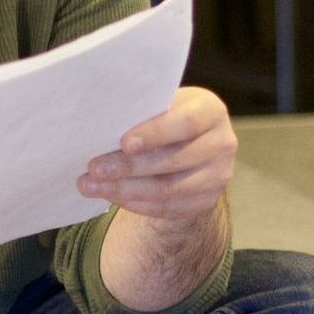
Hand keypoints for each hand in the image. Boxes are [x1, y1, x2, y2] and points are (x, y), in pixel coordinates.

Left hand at [78, 86, 236, 223]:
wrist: (189, 146)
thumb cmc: (167, 117)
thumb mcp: (162, 105)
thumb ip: (143, 112)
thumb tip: (103, 125)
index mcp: (211, 111)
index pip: (187, 123)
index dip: (155, 134)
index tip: (123, 143)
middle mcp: (222, 143)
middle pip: (173, 160)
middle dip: (129, 166)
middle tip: (94, 168)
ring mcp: (217, 176)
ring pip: (166, 189)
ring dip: (124, 189)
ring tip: (91, 185)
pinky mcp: (206, 201)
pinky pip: (165, 207)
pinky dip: (134, 203)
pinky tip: (110, 196)